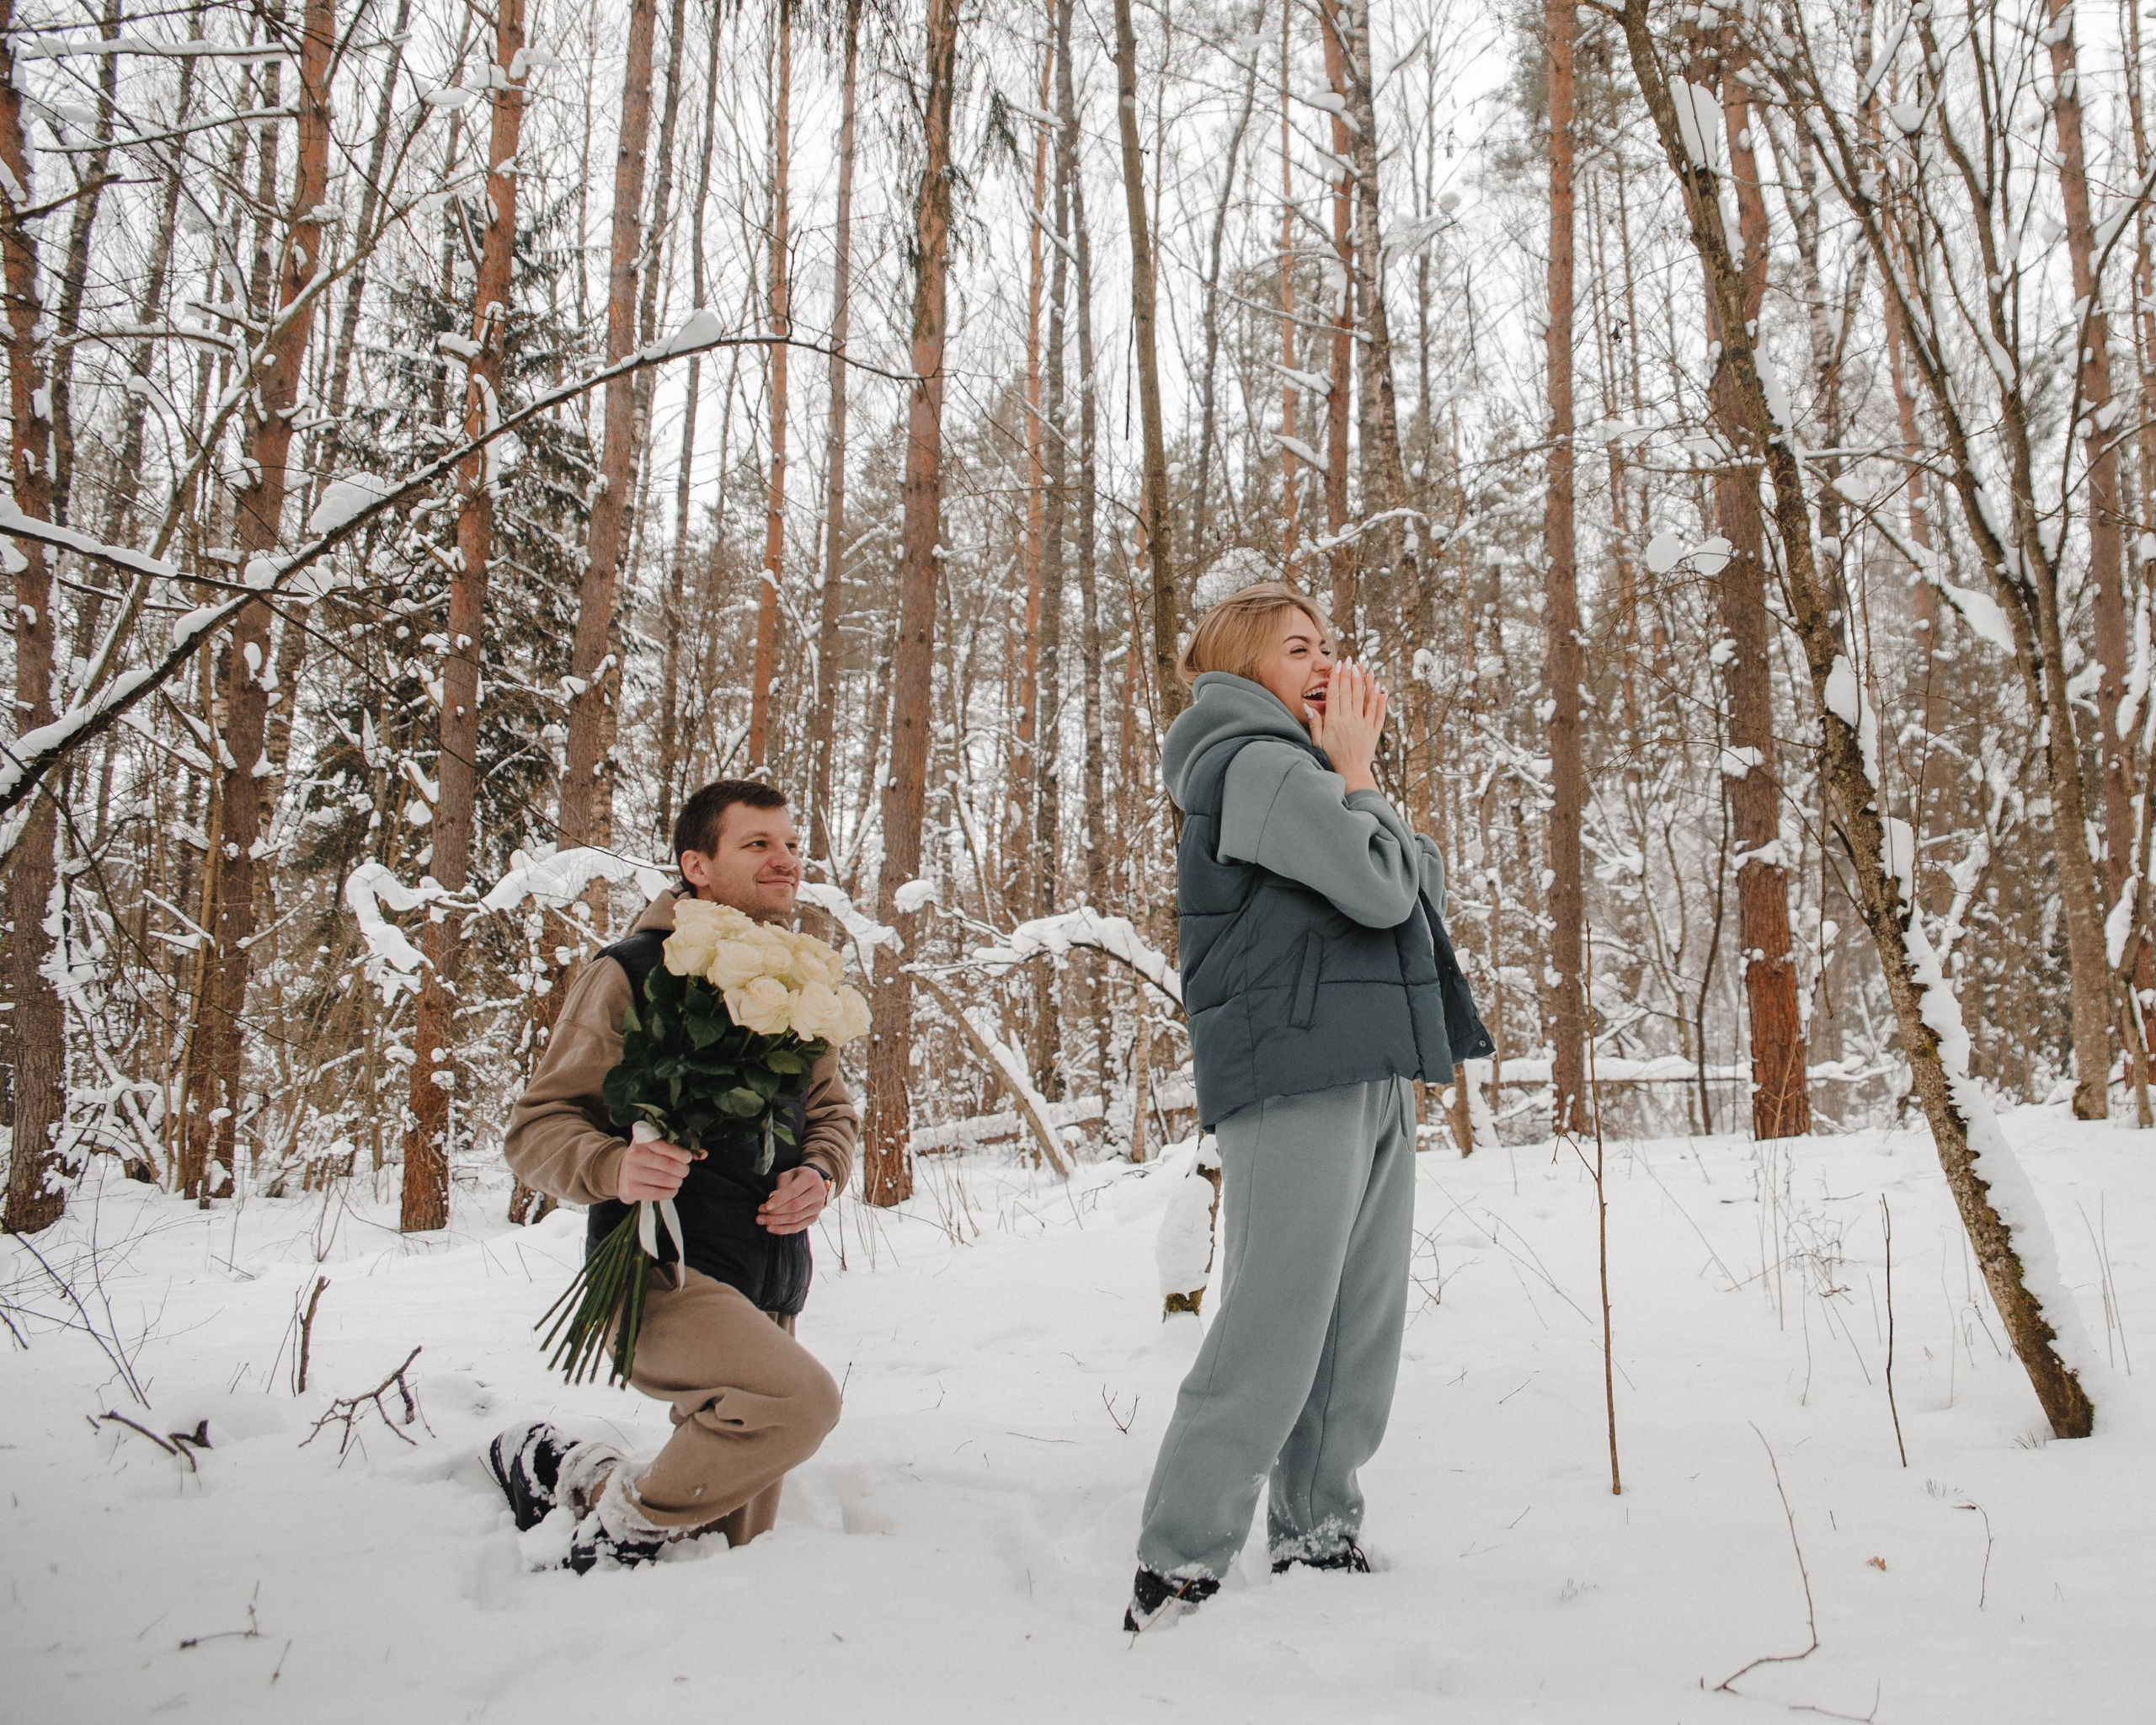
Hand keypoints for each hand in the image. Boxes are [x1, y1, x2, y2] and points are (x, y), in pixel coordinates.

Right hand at [616, 1135, 694, 1202]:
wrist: (620, 1173)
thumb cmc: (645, 1158)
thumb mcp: (656, 1147)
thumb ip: (679, 1148)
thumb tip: (703, 1153)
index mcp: (642, 1141)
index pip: (666, 1147)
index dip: (681, 1153)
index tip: (688, 1158)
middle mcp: (635, 1155)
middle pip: (667, 1165)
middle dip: (681, 1170)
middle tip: (684, 1172)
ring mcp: (631, 1173)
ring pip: (664, 1180)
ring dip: (677, 1182)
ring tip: (677, 1181)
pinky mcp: (630, 1189)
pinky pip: (657, 1193)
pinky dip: (669, 1193)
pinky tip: (672, 1190)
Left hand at [758, 1166, 830, 1235]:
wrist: (814, 1182)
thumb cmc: (797, 1177)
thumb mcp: (788, 1174)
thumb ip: (781, 1185)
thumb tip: (772, 1199)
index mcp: (811, 1178)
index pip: (793, 1191)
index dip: (779, 1200)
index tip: (766, 1206)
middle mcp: (818, 1193)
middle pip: (795, 1207)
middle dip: (775, 1212)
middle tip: (759, 1215)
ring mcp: (818, 1207)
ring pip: (795, 1219)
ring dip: (777, 1222)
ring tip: (762, 1221)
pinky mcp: (814, 1218)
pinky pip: (798, 1227)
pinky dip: (783, 1229)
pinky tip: (771, 1228)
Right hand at [1309, 660, 1386, 791]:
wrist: (1350, 775)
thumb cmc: (1330, 759)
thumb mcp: (1317, 742)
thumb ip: (1315, 723)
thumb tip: (1308, 706)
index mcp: (1334, 722)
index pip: (1336, 695)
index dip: (1338, 678)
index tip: (1339, 665)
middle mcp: (1349, 721)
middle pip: (1350, 693)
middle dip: (1351, 675)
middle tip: (1352, 660)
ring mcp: (1363, 726)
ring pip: (1364, 700)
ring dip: (1365, 683)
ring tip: (1365, 669)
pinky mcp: (1373, 732)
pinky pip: (1378, 714)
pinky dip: (1380, 701)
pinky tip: (1381, 690)